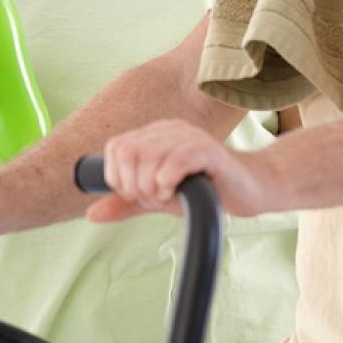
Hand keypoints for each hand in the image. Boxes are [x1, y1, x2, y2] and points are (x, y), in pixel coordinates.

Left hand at [86, 119, 283, 223]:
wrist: (250, 190)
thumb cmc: (205, 191)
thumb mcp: (159, 197)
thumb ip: (127, 202)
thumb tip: (92, 214)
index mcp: (156, 134)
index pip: (115, 148)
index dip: (118, 178)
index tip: (137, 195)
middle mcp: (170, 129)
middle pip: (128, 153)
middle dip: (134, 185)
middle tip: (155, 197)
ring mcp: (189, 136)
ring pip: (148, 157)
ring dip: (152, 187)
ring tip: (169, 196)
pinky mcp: (207, 150)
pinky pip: (175, 162)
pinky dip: (169, 183)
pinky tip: (179, 191)